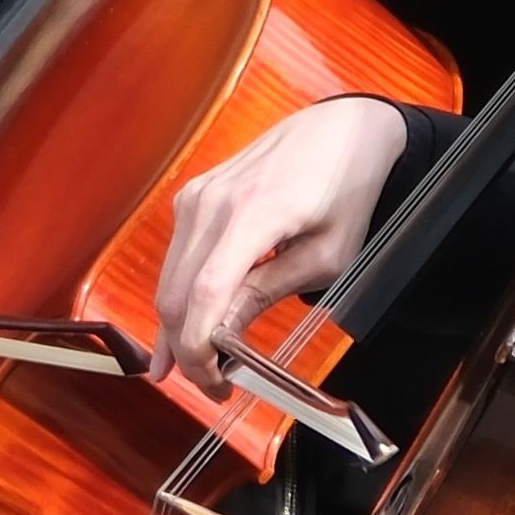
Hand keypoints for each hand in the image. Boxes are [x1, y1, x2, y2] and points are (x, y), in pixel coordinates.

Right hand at [154, 95, 409, 384]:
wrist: (343, 130)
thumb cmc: (346, 190)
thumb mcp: (326, 256)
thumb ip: (267, 292)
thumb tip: (223, 333)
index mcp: (252, 214)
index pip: (203, 295)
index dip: (198, 349)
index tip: (214, 383)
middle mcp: (211, 202)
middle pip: (175, 294)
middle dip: (186, 348)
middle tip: (212, 384)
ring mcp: (197, 195)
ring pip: (168, 279)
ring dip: (179, 325)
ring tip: (205, 362)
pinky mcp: (193, 195)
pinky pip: (175, 256)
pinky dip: (182, 293)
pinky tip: (198, 321)